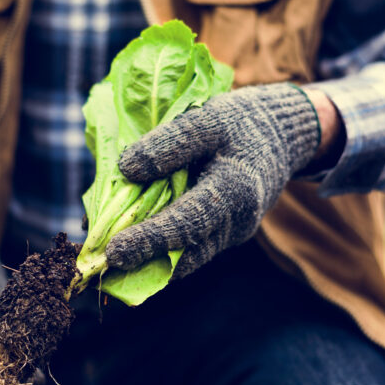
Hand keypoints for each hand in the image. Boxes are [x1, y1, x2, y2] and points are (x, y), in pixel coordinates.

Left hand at [105, 83, 321, 278]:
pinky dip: (161, 253)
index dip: (150, 239)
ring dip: (149, 264)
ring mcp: (232, 234)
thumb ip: (170, 142)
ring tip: (109, 263)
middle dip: (142, 262)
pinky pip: (191, 250)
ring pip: (187, 259)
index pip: (188, 222)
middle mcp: (236, 221)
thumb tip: (125, 171)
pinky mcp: (224, 236)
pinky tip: (131, 247)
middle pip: (186, 253)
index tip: (114, 251)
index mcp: (235, 189)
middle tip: (102, 266)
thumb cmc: (241, 123)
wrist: (281, 137)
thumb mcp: (208, 118)